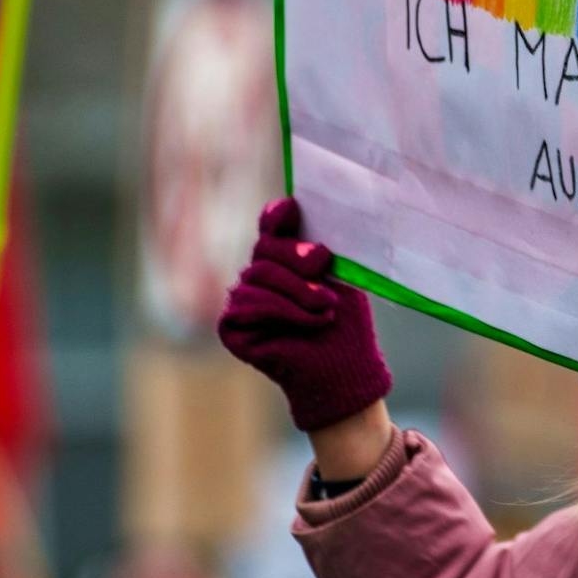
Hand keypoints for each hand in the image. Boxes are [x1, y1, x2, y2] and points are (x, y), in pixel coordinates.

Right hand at [217, 198, 391, 434]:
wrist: (345, 369)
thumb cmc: (346, 324)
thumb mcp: (340, 278)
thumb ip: (319, 249)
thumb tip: (309, 213)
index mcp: (286, 259)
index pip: (272, 227)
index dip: (277, 216)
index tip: (291, 208)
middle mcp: (260, 276)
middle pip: (264, 249)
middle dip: (296, 257)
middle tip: (322, 265)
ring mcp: (243, 301)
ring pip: (258, 276)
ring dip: (298, 291)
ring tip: (326, 309)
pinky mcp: (232, 327)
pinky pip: (248, 304)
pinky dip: (283, 311)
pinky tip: (308, 323)